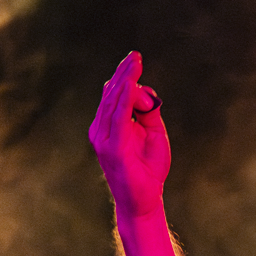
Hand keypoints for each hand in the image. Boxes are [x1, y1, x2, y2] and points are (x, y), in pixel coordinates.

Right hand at [89, 51, 170, 219]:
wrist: (144, 199)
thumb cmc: (148, 168)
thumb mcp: (154, 133)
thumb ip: (148, 112)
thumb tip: (144, 90)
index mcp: (110, 125)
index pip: (114, 94)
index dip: (124, 76)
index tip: (135, 59)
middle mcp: (102, 129)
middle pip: (112, 94)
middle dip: (125, 73)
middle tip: (135, 55)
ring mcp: (104, 138)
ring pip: (113, 102)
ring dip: (125, 81)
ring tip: (134, 64)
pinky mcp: (112, 148)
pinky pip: (117, 119)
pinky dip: (124, 101)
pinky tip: (130, 87)